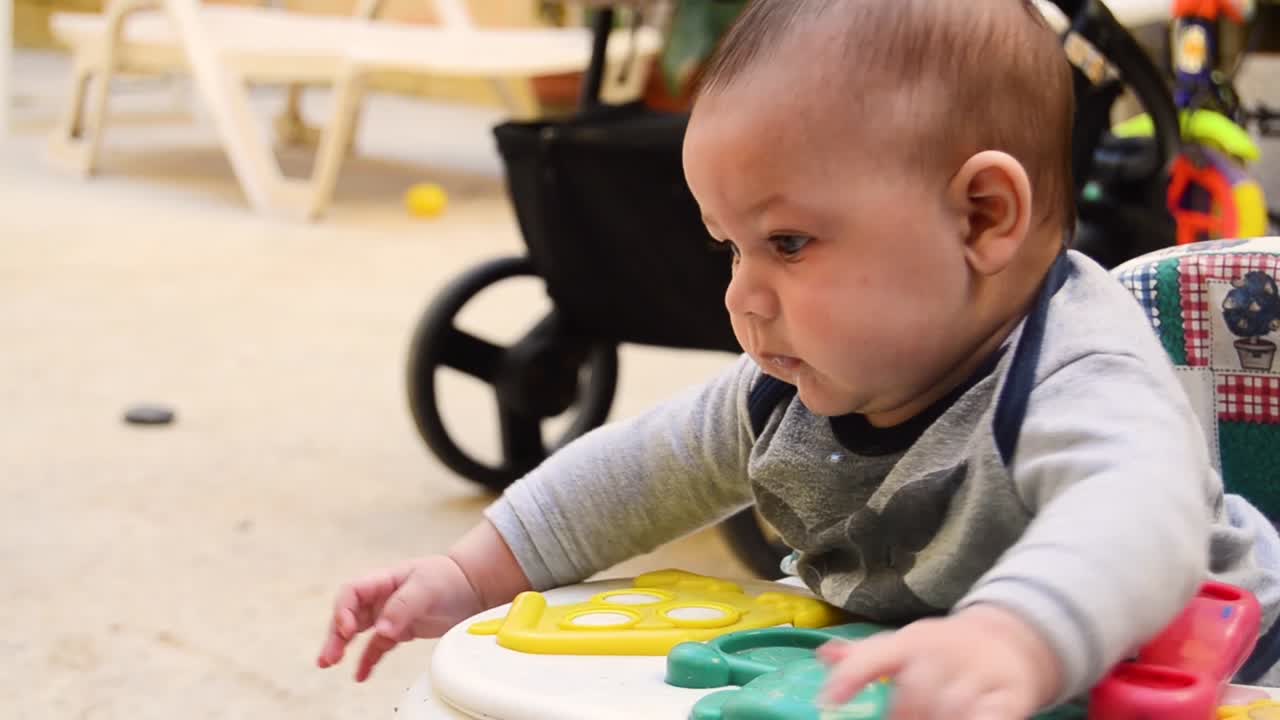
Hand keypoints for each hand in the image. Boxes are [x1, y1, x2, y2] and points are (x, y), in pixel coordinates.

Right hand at [316, 555, 484, 681]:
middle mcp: (381, 598)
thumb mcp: (427, 586)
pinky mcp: (399, 631)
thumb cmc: (449, 577)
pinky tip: (360, 675)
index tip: (347, 630)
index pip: (352, 593)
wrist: (471, 586)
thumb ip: (403, 606)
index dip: (343, 611)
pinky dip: (367, 660)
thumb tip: (382, 629)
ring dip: (342, 647)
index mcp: (383, 581)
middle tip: (329, 657)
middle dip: (335, 635)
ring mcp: (388, 615)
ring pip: (357, 633)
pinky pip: (376, 647)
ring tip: (329, 663)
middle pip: (348, 615)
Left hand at [816, 605, 1061, 719]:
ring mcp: (981, 674)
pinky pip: (990, 719)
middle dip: (904, 716)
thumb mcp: (905, 646)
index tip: (828, 701)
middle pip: (914, 693)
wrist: (1011, 640)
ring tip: (937, 719)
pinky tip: (967, 719)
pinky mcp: (1011, 697)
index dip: (850, 677)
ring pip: (950, 710)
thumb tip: (824, 655)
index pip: (875, 656)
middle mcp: (944, 653)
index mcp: (913, 642)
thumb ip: (865, 658)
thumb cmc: (944, 651)